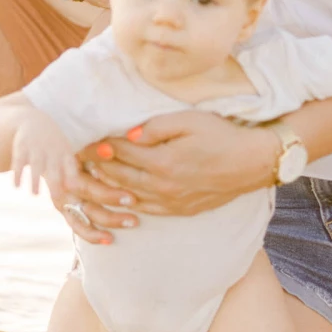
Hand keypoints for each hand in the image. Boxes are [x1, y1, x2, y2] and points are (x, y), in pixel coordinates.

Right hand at [11, 110, 79, 200]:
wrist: (33, 120)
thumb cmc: (52, 143)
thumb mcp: (62, 152)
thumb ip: (67, 172)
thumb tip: (72, 190)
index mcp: (63, 151)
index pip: (69, 163)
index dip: (71, 174)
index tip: (73, 187)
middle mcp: (50, 149)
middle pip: (54, 167)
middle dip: (55, 181)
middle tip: (56, 197)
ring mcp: (36, 147)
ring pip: (36, 165)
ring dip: (35, 180)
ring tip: (35, 194)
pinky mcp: (21, 147)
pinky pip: (19, 161)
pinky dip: (18, 173)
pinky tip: (16, 185)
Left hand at [72, 110, 275, 217]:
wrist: (252, 163)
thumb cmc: (222, 135)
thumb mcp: (189, 121)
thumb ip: (155, 127)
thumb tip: (128, 134)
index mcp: (163, 162)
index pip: (121, 153)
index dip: (100, 146)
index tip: (83, 139)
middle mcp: (163, 187)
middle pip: (119, 177)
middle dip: (97, 167)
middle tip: (79, 158)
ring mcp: (171, 202)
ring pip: (129, 196)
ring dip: (108, 186)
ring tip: (92, 176)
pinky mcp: (179, 210)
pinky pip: (145, 209)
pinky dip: (127, 201)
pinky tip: (119, 194)